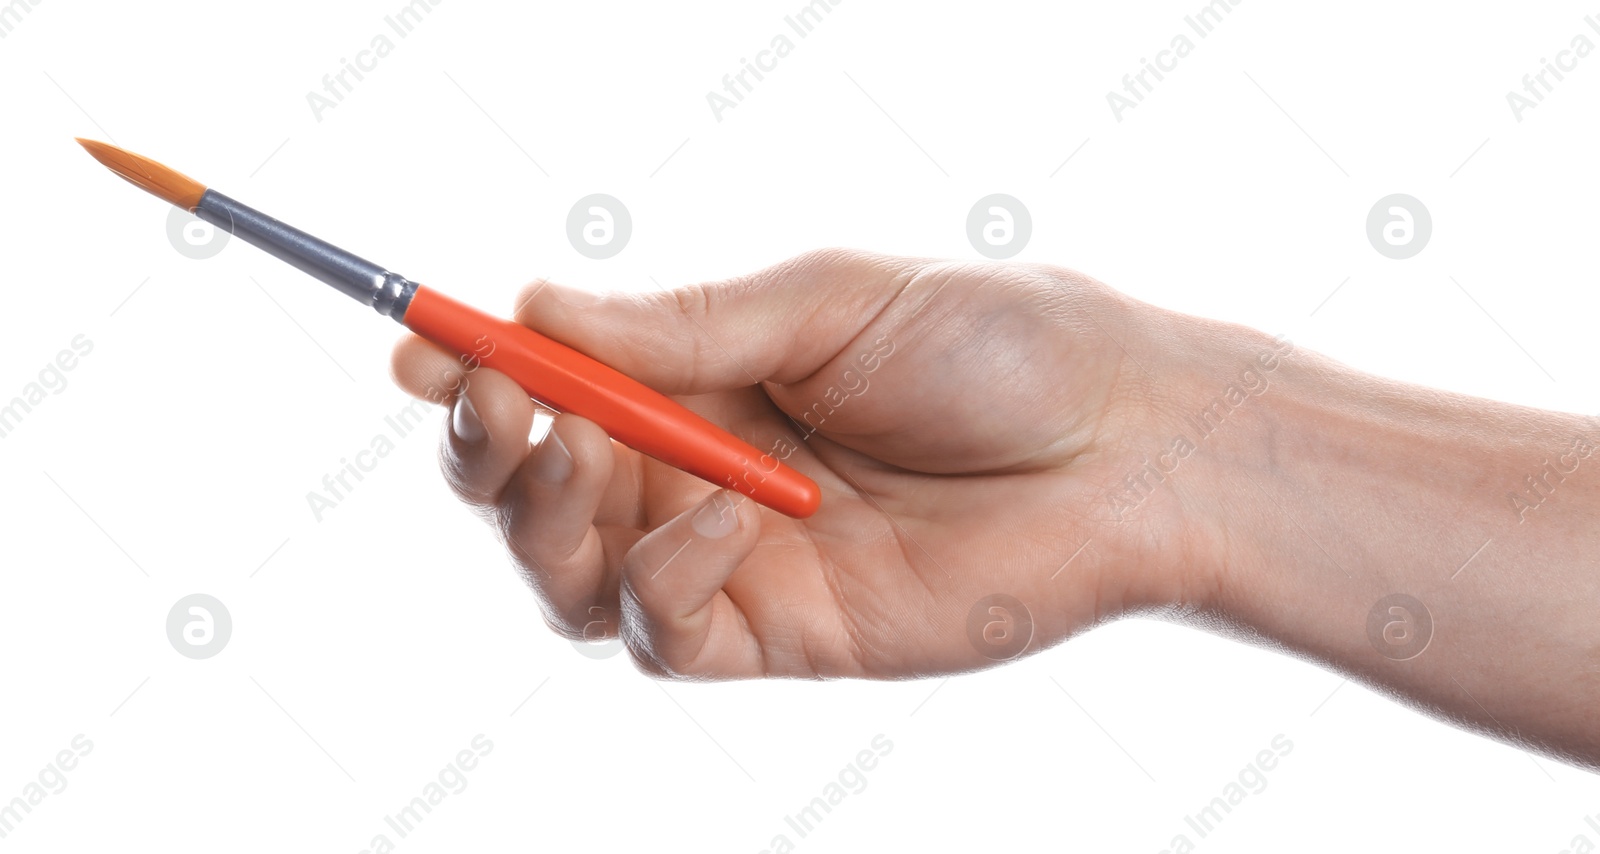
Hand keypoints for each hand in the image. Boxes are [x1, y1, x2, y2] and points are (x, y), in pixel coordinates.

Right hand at [389, 249, 1213, 678]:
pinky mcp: (774, 636)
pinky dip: (657, 581)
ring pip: (564, 575)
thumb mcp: (826, 300)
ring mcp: (729, 559)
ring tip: (583, 453)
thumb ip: (681, 323)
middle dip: (488, 449)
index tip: (425, 348)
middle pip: (530, 489)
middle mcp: (695, 470)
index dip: (474, 370)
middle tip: (496, 402)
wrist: (1125, 445)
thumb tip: (533, 304)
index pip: (552, 382)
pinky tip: (724, 520)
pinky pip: (658, 634)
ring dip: (542, 517)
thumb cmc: (995, 345)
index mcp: (701, 376)